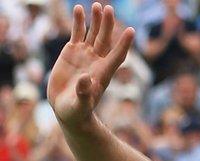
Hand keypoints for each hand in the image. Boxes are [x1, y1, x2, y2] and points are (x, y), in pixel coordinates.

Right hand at [47, 3, 133, 129]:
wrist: (67, 109)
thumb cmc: (78, 111)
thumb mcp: (80, 105)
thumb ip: (84, 93)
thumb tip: (86, 78)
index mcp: (103, 73)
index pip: (117, 55)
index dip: (124, 44)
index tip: (131, 31)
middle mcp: (97, 61)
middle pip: (105, 40)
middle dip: (108, 25)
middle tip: (109, 9)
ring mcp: (85, 55)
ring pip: (93, 34)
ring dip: (96, 20)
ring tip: (97, 6)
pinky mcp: (72, 52)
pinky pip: (77, 33)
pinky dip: (79, 21)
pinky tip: (79, 9)